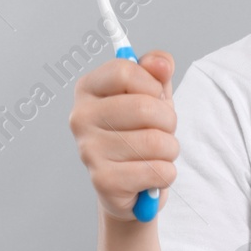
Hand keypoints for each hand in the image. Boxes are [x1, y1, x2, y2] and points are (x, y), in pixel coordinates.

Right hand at [68, 50, 178, 221]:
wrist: (131, 187)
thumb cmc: (140, 133)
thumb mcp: (152, 94)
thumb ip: (157, 69)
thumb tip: (162, 64)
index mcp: (88, 89)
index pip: (124, 71)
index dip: (152, 84)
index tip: (154, 96)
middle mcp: (81, 117)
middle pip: (144, 107)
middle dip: (168, 121)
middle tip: (162, 131)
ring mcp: (89, 150)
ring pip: (156, 142)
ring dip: (169, 150)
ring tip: (156, 154)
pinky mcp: (103, 181)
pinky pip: (157, 171)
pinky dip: (166, 174)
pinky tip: (150, 175)